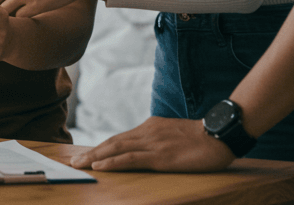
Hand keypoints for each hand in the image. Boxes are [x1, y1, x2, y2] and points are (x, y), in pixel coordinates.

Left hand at [69, 117, 234, 172]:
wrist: (219, 134)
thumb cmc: (202, 138)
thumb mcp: (175, 135)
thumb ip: (159, 140)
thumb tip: (146, 149)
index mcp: (150, 128)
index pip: (120, 138)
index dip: (101, 147)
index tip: (86, 155)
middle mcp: (147, 133)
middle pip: (112, 142)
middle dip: (92, 152)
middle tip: (73, 161)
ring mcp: (152, 144)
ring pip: (116, 149)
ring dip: (95, 157)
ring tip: (79, 164)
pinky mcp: (160, 156)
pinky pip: (130, 158)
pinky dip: (112, 162)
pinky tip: (100, 166)